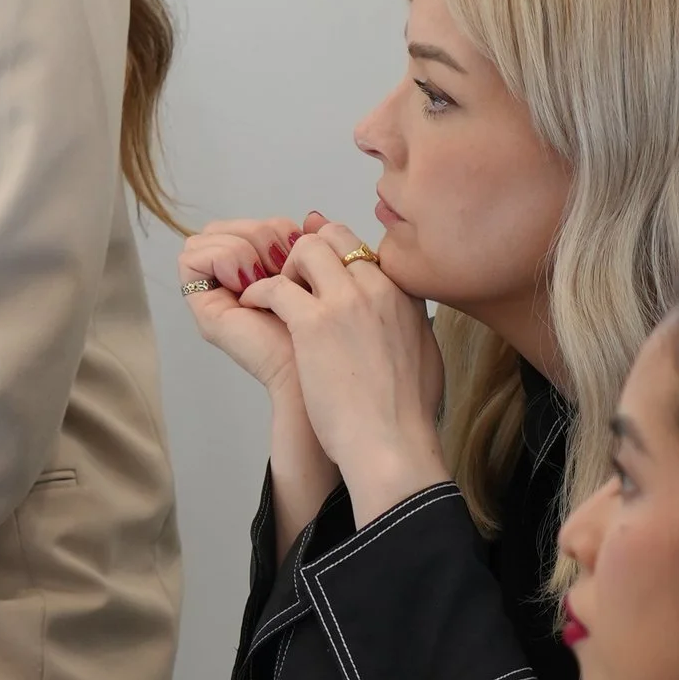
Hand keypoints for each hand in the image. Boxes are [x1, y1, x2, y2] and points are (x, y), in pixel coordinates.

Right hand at [176, 214, 317, 397]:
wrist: (314, 370)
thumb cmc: (323, 334)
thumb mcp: (320, 273)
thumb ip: (314, 244)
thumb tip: (312, 215)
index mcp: (257, 271)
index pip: (247, 223)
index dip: (274, 227)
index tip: (296, 252)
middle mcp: (231, 281)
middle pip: (225, 224)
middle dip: (260, 233)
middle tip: (281, 264)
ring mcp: (214, 293)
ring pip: (207, 235)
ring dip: (243, 247)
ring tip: (264, 279)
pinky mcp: (203, 307)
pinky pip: (191, 257)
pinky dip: (223, 259)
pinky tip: (247, 285)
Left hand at [243, 226, 448, 523]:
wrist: (394, 442)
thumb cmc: (407, 413)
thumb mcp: (425, 352)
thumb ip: (411, 322)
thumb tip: (408, 316)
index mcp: (404, 294)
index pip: (364, 249)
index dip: (337, 258)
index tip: (320, 276)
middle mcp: (377, 287)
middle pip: (334, 237)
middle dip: (308, 253)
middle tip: (294, 283)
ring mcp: (346, 301)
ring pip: (305, 249)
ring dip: (285, 269)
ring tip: (276, 297)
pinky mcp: (313, 323)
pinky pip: (276, 287)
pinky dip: (259, 293)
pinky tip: (253, 308)